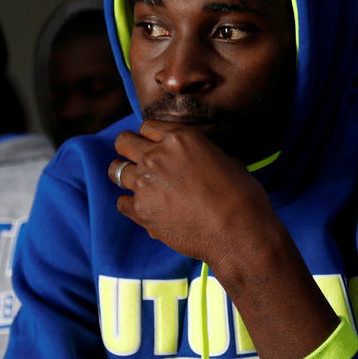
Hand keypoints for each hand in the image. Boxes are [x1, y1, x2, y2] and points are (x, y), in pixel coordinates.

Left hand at [109, 119, 276, 268]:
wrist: (239, 233)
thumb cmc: (241, 196)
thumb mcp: (224, 159)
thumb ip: (199, 154)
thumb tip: (193, 160)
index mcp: (180, 137)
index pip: (146, 126)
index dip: (149, 137)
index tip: (153, 147)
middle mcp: (157, 154)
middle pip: (123, 142)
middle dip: (128, 150)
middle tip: (138, 162)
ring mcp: (145, 182)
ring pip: (116, 170)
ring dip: (127, 177)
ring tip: (140, 186)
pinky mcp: (140, 210)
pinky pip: (121, 202)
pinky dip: (131, 205)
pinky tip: (145, 210)